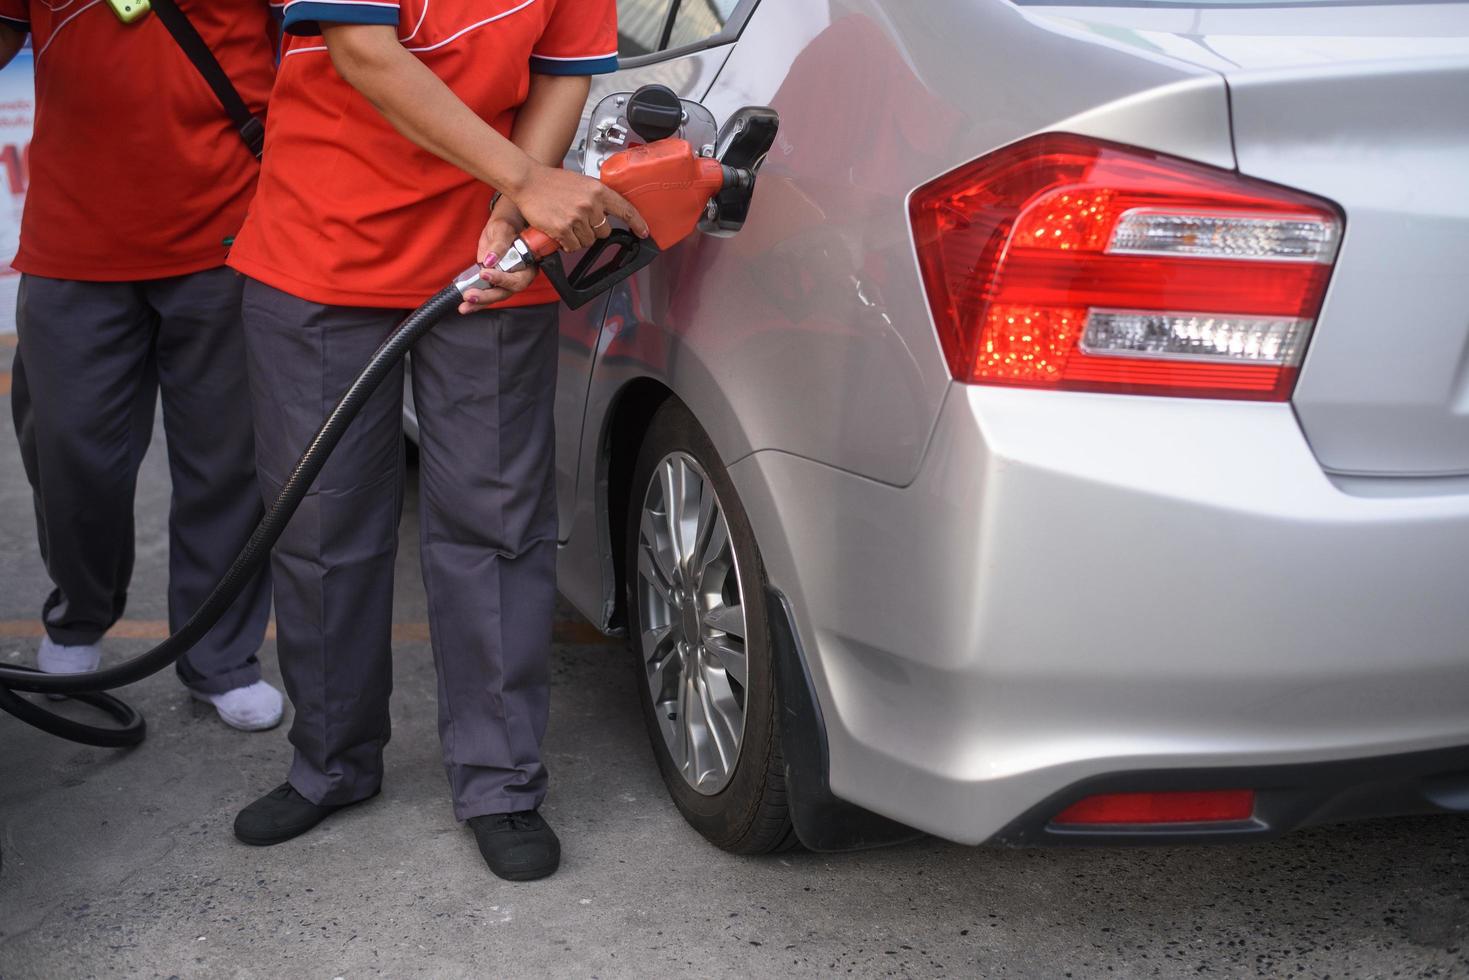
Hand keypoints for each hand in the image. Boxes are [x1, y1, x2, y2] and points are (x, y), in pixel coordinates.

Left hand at [458, 216, 537, 314]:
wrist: (504, 224)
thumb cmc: (508, 224)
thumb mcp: (502, 228)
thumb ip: (499, 243)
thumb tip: (490, 259)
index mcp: (527, 264)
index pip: (518, 278)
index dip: (502, 279)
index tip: (485, 273)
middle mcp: (519, 275)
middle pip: (506, 291)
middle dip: (488, 295)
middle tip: (471, 295)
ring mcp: (506, 280)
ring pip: (497, 295)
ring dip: (480, 302)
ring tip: (465, 305)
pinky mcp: (494, 281)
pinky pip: (487, 293)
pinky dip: (476, 302)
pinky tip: (465, 306)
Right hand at [507, 163, 648, 252]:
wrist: (528, 181)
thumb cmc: (551, 181)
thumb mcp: (581, 182)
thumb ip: (596, 196)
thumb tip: (607, 212)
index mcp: (597, 190)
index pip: (625, 210)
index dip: (637, 223)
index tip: (644, 232)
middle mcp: (590, 204)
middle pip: (604, 231)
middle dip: (594, 231)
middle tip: (580, 222)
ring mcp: (577, 217)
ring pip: (589, 241)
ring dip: (579, 238)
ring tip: (567, 224)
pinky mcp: (563, 229)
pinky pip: (573, 247)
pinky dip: (568, 244)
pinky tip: (561, 232)